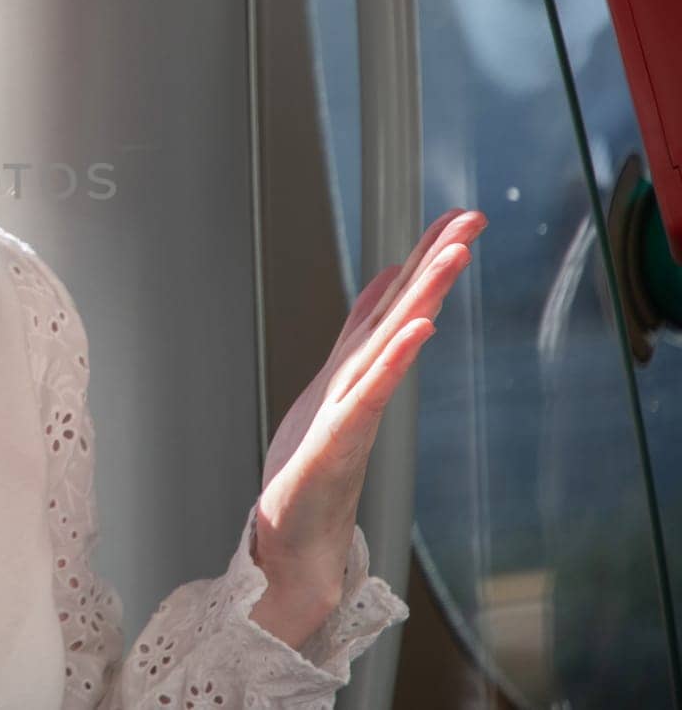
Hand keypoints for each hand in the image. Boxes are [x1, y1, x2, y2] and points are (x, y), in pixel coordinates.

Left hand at [248, 208, 486, 645]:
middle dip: (434, 264)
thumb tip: (383, 286)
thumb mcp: (329, 388)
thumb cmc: (309, 474)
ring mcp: (351, 414)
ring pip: (390, 345)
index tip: (456, 217)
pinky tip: (418, 328)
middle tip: (474, 218)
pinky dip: (393, 361)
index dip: (421, 259)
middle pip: (401, 315)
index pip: (392, 304)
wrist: (292, 549)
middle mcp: (359, 387)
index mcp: (354, 371)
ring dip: (423, 297)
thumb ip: (358, 342)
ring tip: (454, 254)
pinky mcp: (336, 445)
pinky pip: (369, 396)